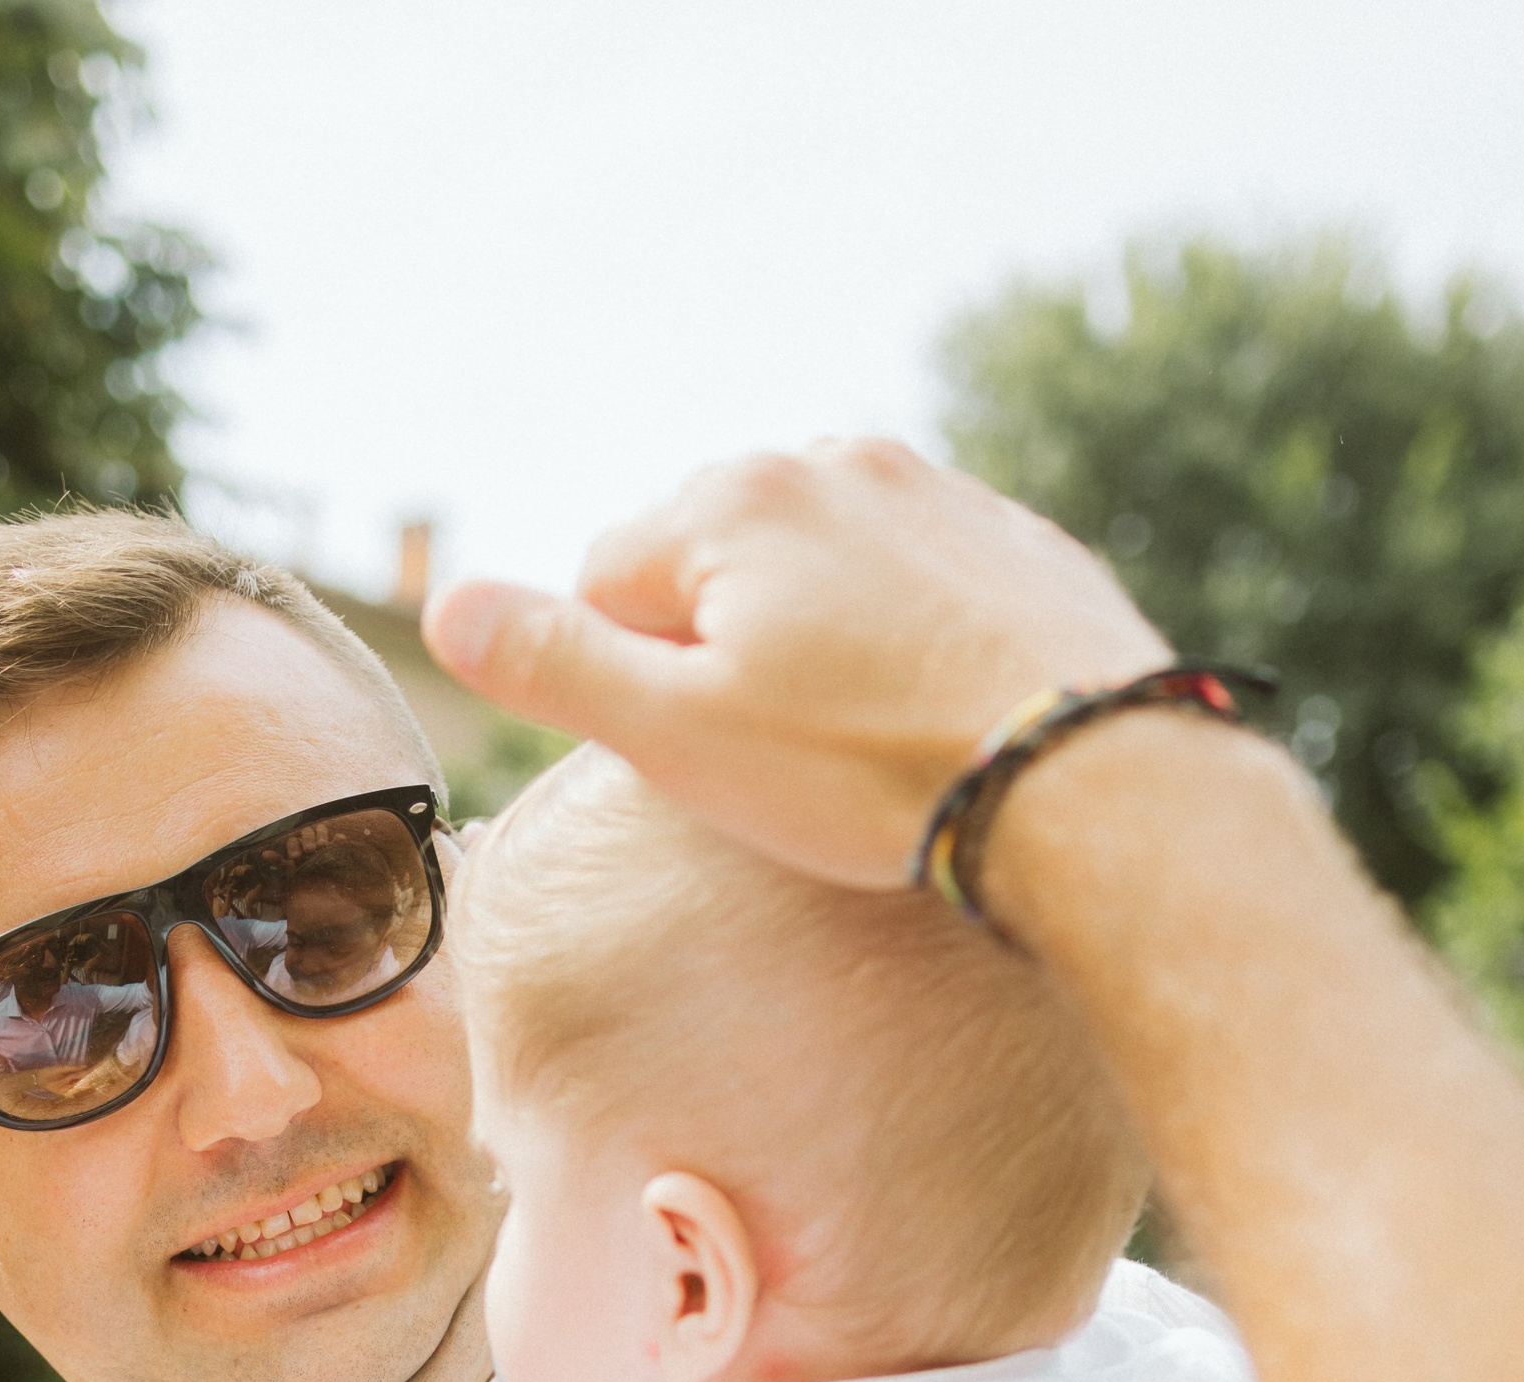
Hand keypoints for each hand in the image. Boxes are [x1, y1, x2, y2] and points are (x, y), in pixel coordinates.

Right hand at [423, 439, 1167, 891]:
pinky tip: (931, 716)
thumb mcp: (679, 737)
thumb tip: (445, 603)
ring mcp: (931, 491)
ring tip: (859, 740)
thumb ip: (555, 664)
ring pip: (818, 566)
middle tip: (780, 759)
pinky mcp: (1012, 540)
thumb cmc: (867, 772)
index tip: (697, 751)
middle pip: (715, 561)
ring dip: (814, 637)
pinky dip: (905, 637)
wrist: (1078, 776)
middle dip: (723, 647)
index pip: (607, 578)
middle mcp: (829, 461)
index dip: (632, 680)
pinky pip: (916, 581)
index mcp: (729, 501)